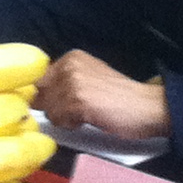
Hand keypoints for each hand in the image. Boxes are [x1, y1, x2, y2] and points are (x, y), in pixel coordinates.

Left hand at [35, 51, 169, 139]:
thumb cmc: (120, 98)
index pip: (38, 79)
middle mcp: (69, 66)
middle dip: (54, 107)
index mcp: (71, 58)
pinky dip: (71, 125)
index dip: (46, 96)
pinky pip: (58, 120)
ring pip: (48, 110)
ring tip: (88, 114)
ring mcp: (72, 83)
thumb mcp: (89, 79)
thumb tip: (35, 97)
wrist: (147, 107)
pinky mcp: (78, 101)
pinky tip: (90, 118)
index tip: (61, 103)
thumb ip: (64, 82)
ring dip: (64, 118)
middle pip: (40, 95)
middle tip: (79, 110)